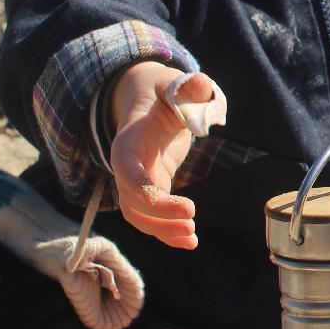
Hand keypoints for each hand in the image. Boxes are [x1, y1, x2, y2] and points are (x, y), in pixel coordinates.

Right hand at [106, 62, 218, 249]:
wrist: (151, 101)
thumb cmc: (165, 92)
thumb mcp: (175, 86)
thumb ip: (189, 88)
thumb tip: (202, 86)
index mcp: (129, 141)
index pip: (127, 171)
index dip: (145, 192)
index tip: (183, 205)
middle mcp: (127, 166)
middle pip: (130, 200)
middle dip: (158, 217)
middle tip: (191, 223)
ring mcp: (138, 180)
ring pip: (138, 216)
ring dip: (161, 231)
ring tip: (192, 239)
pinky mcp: (151, 189)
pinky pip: (152, 217)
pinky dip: (167, 232)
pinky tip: (190, 242)